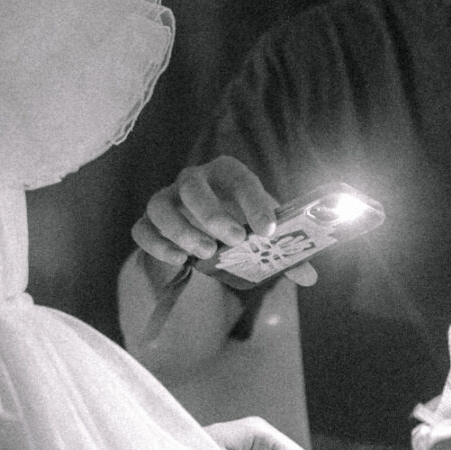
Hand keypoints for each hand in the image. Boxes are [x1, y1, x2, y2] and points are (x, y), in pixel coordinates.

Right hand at [130, 157, 316, 288]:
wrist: (207, 228)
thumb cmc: (240, 223)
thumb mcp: (264, 233)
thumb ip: (286, 252)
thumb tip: (308, 276)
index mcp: (227, 173)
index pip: (240, 178)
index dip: (254, 202)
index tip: (268, 231)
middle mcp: (193, 180)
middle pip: (192, 186)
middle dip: (212, 213)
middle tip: (233, 241)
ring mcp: (166, 198)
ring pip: (160, 206)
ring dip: (182, 230)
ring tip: (206, 253)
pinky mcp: (148, 222)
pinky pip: (142, 229)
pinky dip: (157, 245)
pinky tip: (180, 260)